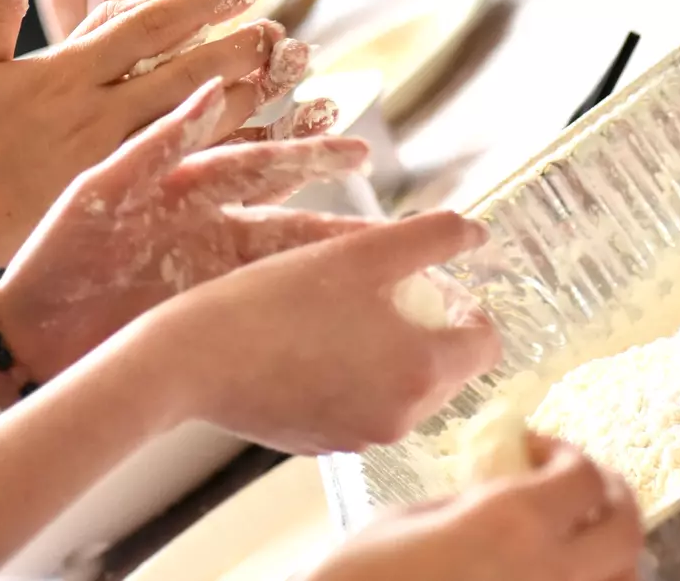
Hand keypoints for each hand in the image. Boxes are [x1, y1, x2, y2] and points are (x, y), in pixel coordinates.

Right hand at [0, 0, 299, 326]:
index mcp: (60, 72)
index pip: (143, 24)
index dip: (197, 1)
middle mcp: (92, 111)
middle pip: (182, 66)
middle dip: (235, 41)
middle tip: (284, 22)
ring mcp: (105, 160)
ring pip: (190, 119)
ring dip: (245, 93)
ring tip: (289, 75)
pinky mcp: (108, 205)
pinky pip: (179, 178)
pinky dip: (225, 160)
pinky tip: (268, 152)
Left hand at [0, 80, 373, 378]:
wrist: (26, 333)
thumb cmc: (53, 257)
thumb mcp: (101, 191)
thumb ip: (157, 143)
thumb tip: (212, 86)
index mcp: (176, 181)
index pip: (247, 148)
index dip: (290, 131)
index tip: (333, 107)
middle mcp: (201, 219)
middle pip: (273, 188)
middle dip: (318, 168)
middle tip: (366, 152)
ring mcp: (209, 265)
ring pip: (277, 236)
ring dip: (320, 225)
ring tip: (365, 213)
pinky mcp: (208, 308)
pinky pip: (260, 286)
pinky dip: (295, 279)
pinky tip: (332, 275)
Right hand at [169, 211, 501, 452]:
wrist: (192, 360)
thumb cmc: (278, 299)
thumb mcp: (363, 250)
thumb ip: (433, 236)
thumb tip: (478, 232)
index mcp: (424, 372)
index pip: (486, 344)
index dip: (466, 305)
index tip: (429, 281)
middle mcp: (401, 418)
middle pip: (449, 370)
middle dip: (430, 329)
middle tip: (383, 291)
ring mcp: (359, 438)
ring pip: (404, 390)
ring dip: (391, 352)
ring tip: (343, 314)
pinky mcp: (321, 446)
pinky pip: (360, 408)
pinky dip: (353, 378)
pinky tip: (310, 345)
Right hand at [308, 435, 644, 580]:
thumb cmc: (360, 577)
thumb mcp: (408, 520)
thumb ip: (470, 501)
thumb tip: (498, 493)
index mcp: (514, 523)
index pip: (585, 476)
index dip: (567, 453)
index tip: (537, 450)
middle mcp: (551, 572)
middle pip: (627, 530)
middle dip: (612, 498)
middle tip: (581, 485)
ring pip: (624, 579)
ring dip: (609, 551)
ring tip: (575, 538)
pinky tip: (556, 575)